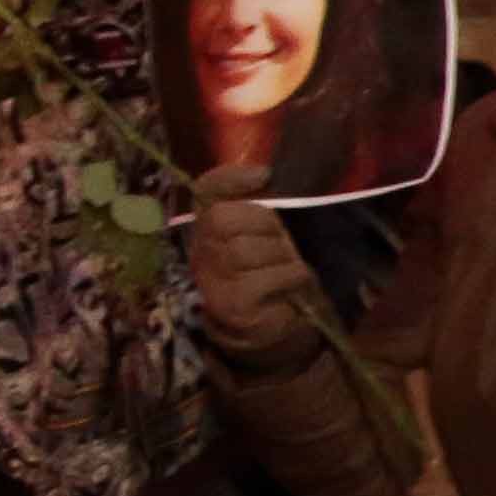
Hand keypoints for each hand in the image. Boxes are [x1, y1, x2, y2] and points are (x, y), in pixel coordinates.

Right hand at [187, 166, 319, 355]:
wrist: (280, 322)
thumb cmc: (277, 269)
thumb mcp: (270, 232)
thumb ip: (262, 201)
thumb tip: (263, 173)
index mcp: (209, 229)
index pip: (204, 191)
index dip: (230, 179)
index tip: (265, 176)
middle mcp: (202, 253)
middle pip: (222, 220)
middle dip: (264, 225)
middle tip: (283, 242)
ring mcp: (212, 282)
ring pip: (243, 250)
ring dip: (280, 255)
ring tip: (289, 265)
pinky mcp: (232, 306)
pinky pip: (264, 279)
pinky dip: (290, 277)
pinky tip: (294, 284)